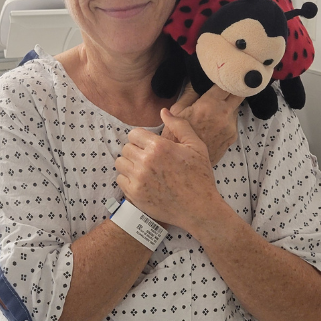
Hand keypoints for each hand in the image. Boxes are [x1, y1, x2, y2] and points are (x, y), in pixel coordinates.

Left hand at [115, 109, 221, 231]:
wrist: (199, 208)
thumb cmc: (200, 177)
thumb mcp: (196, 146)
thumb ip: (179, 125)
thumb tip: (163, 111)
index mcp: (159, 146)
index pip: (134, 134)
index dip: (141, 139)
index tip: (149, 146)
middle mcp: (146, 161)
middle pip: (126, 148)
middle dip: (136, 151)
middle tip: (149, 160)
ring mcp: (138, 178)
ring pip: (120, 163)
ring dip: (129, 165)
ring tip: (144, 170)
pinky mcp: (134, 194)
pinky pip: (120, 179)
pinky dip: (128, 180)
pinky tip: (142, 181)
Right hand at [168, 84, 240, 164]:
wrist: (185, 164)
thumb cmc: (176, 137)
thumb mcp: (177, 110)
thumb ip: (190, 91)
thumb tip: (198, 78)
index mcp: (210, 105)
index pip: (228, 83)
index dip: (226, 77)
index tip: (223, 75)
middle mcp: (224, 114)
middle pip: (239, 93)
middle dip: (234, 88)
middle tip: (226, 86)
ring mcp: (231, 126)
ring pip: (236, 107)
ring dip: (228, 105)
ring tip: (212, 111)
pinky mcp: (233, 136)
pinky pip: (233, 121)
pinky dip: (226, 119)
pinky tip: (212, 124)